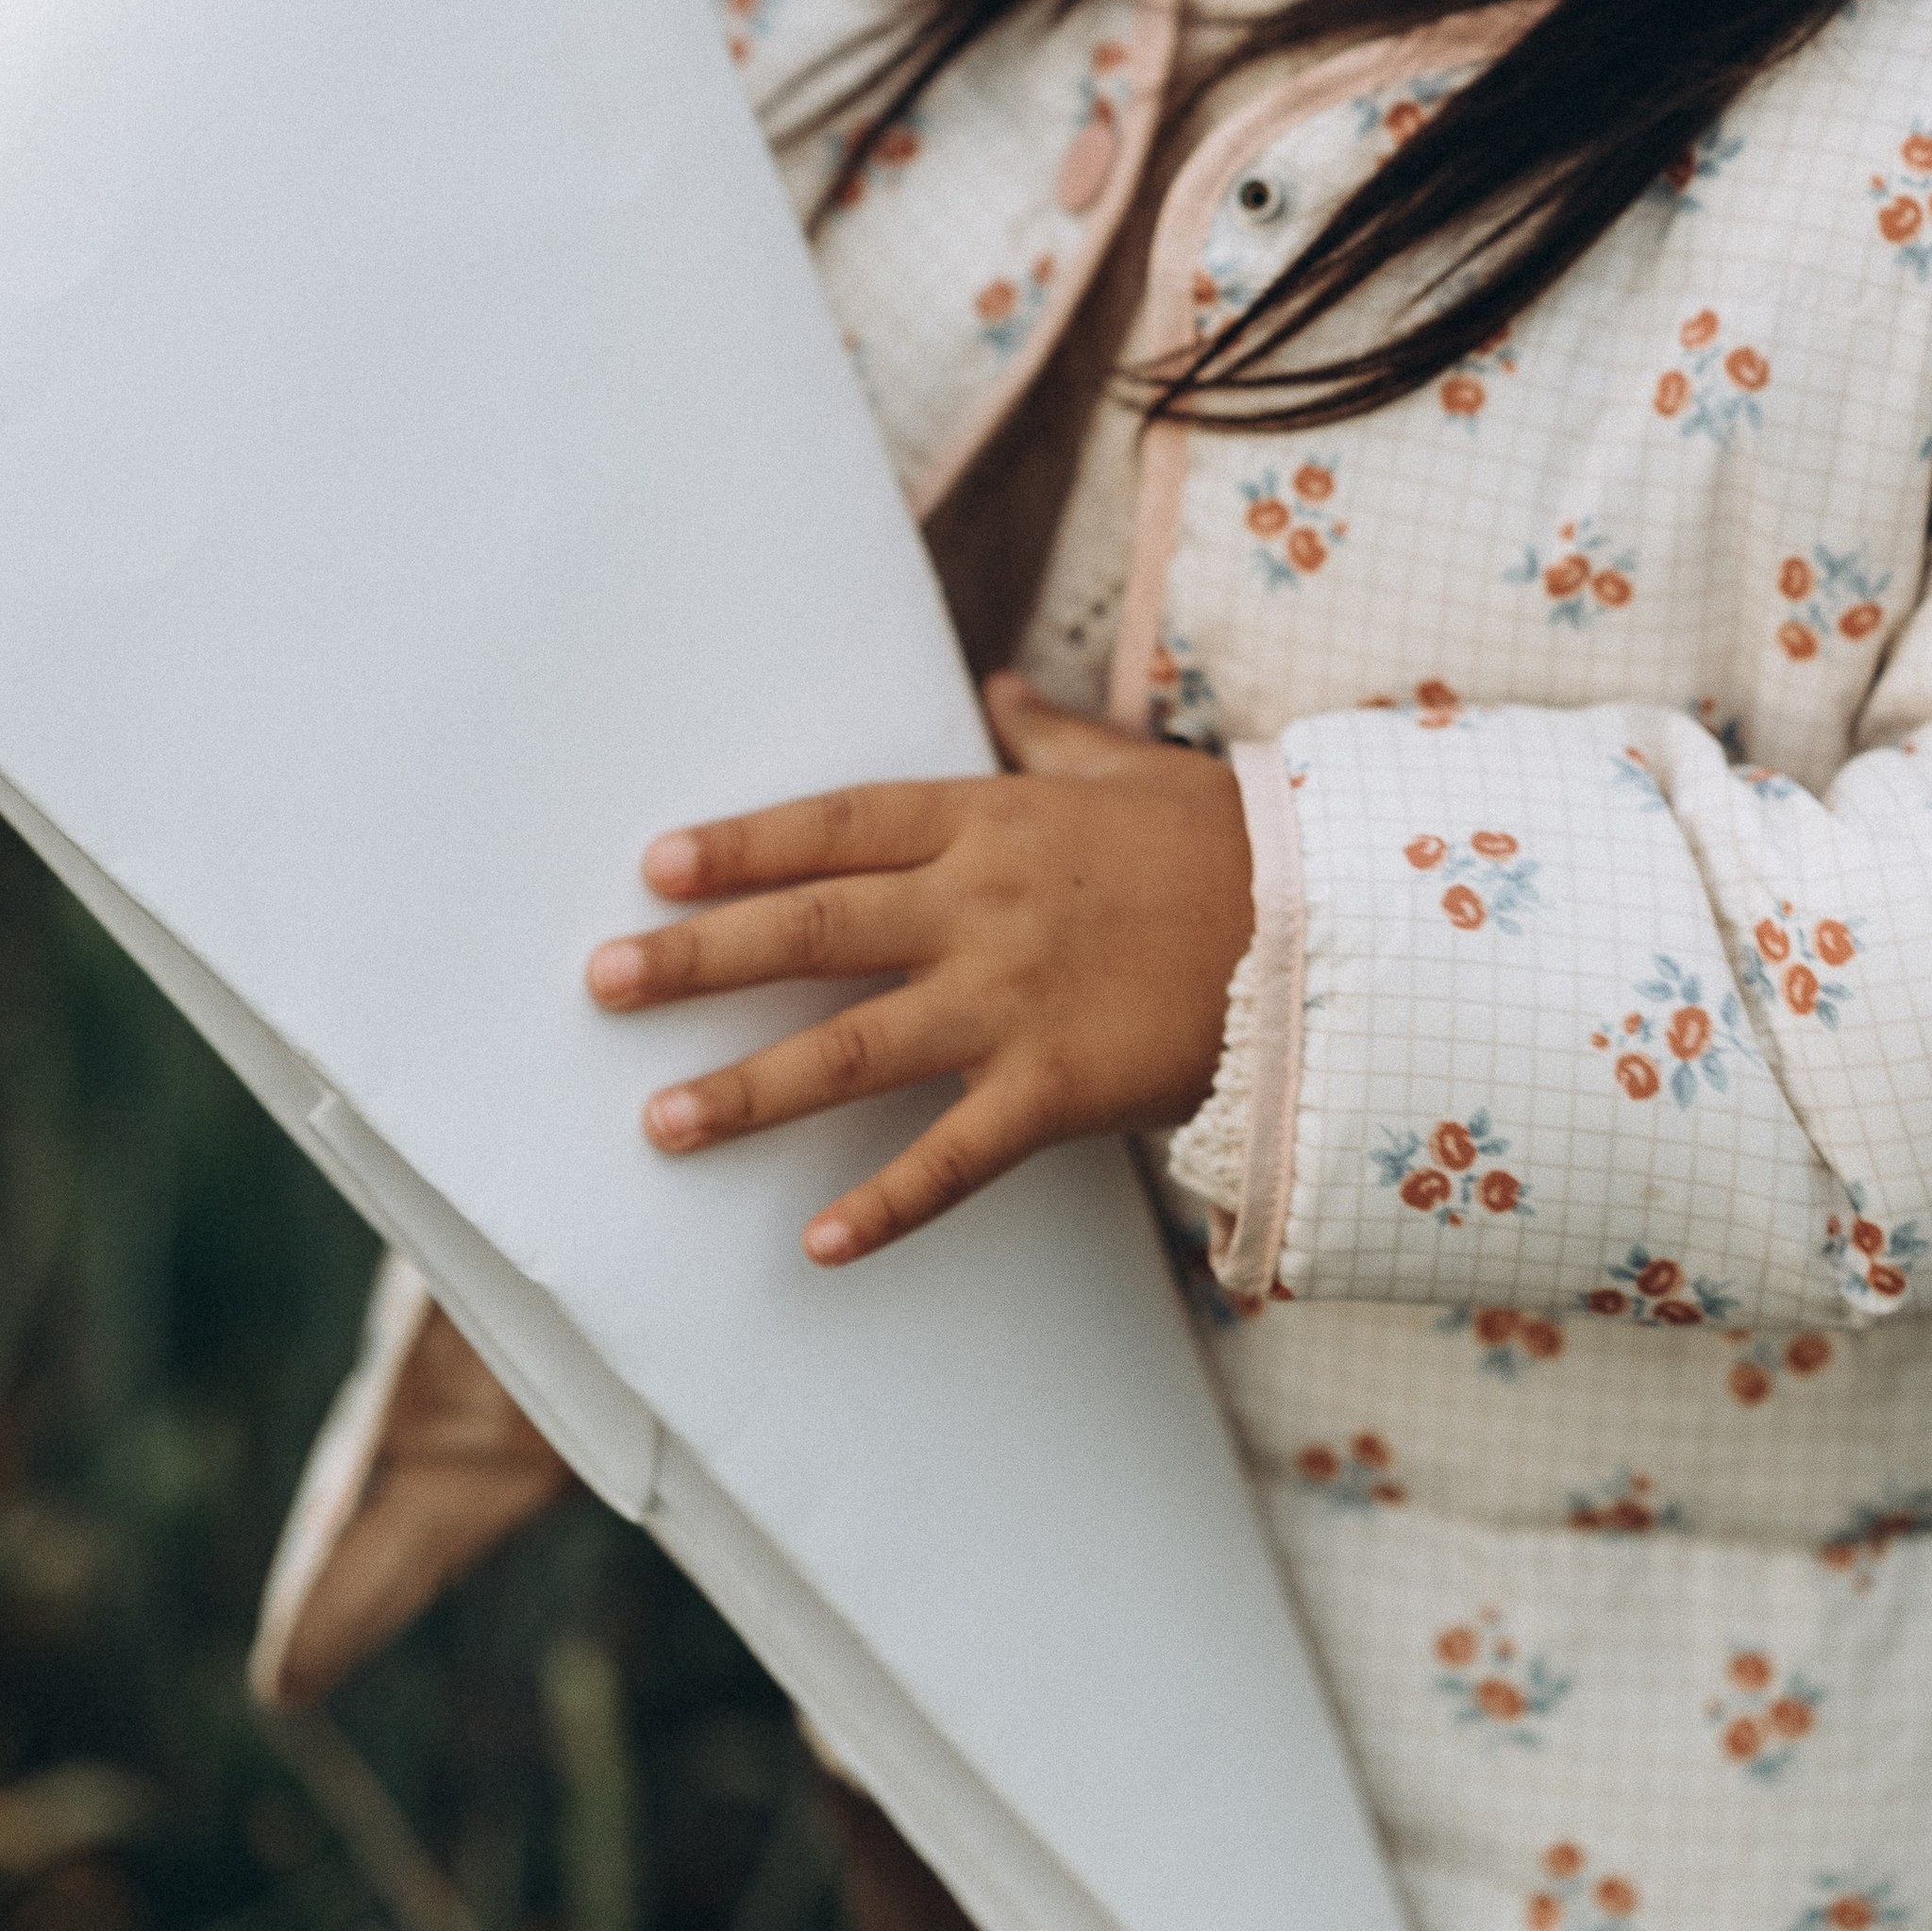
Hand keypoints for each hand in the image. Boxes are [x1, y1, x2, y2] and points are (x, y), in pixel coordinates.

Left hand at [584, 672, 1252, 1266]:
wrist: (1329, 924)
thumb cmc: (1227, 841)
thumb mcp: (1129, 768)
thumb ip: (1049, 737)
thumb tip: (1001, 688)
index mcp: (990, 821)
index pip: (836, 827)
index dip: (742, 848)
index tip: (655, 866)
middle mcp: (982, 904)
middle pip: (811, 930)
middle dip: (697, 959)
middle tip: (603, 983)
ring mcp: (1015, 999)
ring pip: (853, 1047)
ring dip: (751, 1089)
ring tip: (662, 1122)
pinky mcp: (1060, 1085)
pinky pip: (955, 1155)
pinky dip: (885, 1202)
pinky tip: (817, 1241)